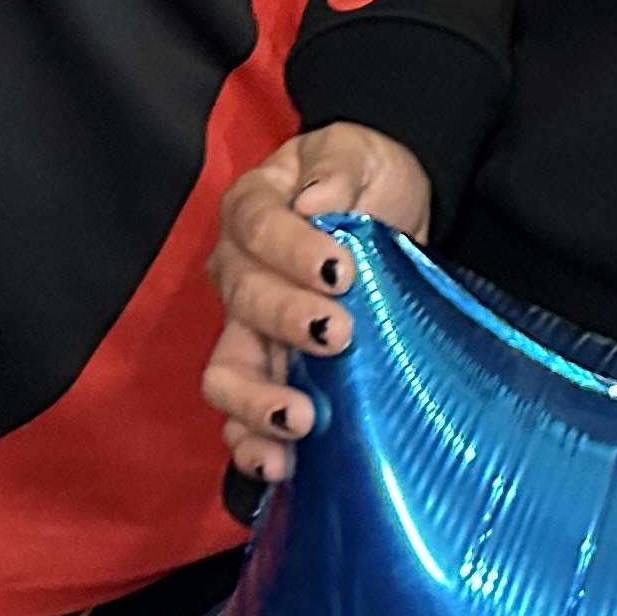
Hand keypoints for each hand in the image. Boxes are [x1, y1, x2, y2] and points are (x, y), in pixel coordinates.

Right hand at [202, 121, 433, 480]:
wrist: (390, 211)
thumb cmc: (366, 177)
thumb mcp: (358, 151)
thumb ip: (337, 167)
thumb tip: (318, 200)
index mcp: (253, 209)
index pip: (255, 227)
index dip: (291, 251)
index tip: (341, 270)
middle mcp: (237, 272)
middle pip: (243, 301)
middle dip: (287, 320)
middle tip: (339, 334)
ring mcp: (247, 331)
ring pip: (226, 371)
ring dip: (258, 400)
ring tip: (300, 418)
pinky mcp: (270, 376)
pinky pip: (241, 419)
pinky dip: (253, 444)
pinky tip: (281, 464)